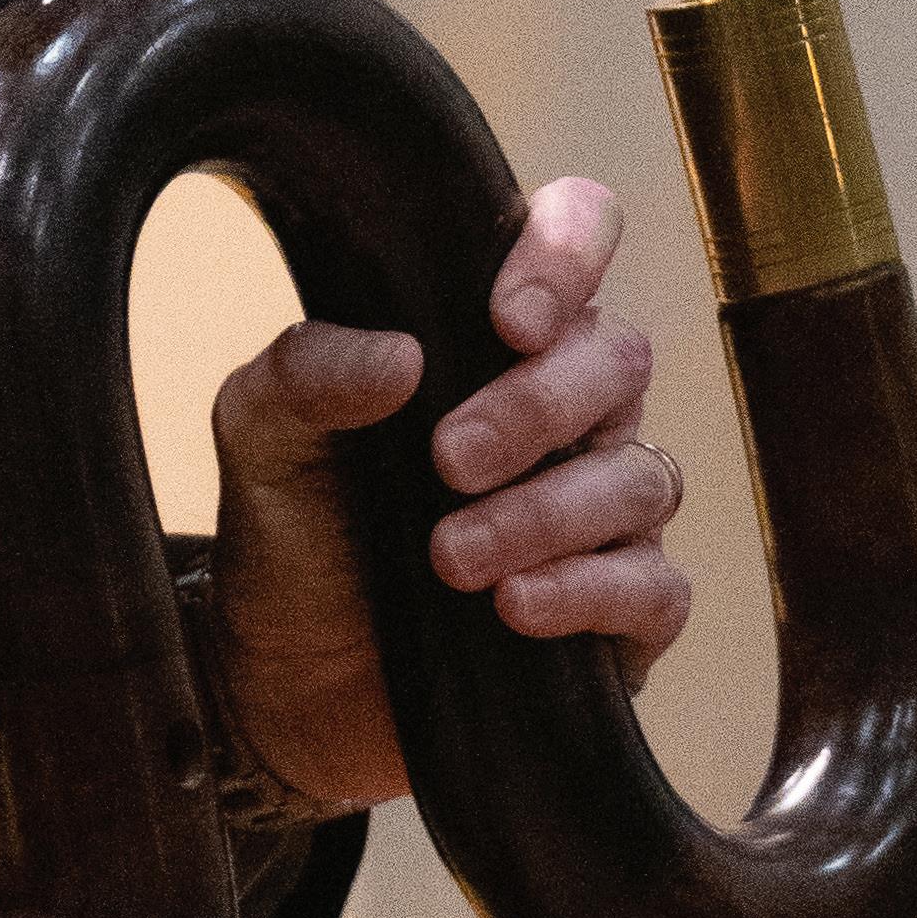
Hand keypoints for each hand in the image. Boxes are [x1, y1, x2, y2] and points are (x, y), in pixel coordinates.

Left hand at [203, 176, 690, 812]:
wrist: (284, 683)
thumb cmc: (289, 528)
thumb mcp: (259, 434)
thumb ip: (307, 373)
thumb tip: (403, 355)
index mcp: (485, 330)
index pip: (575, 234)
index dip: (567, 250)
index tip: (507, 316)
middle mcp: (563, 405)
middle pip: (618, 359)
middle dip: (534, 408)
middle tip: (442, 460)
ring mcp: (600, 507)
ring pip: (641, 475)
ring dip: (544, 513)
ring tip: (447, 557)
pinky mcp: (621, 612)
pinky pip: (657, 586)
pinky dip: (587, 591)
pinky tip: (512, 607)